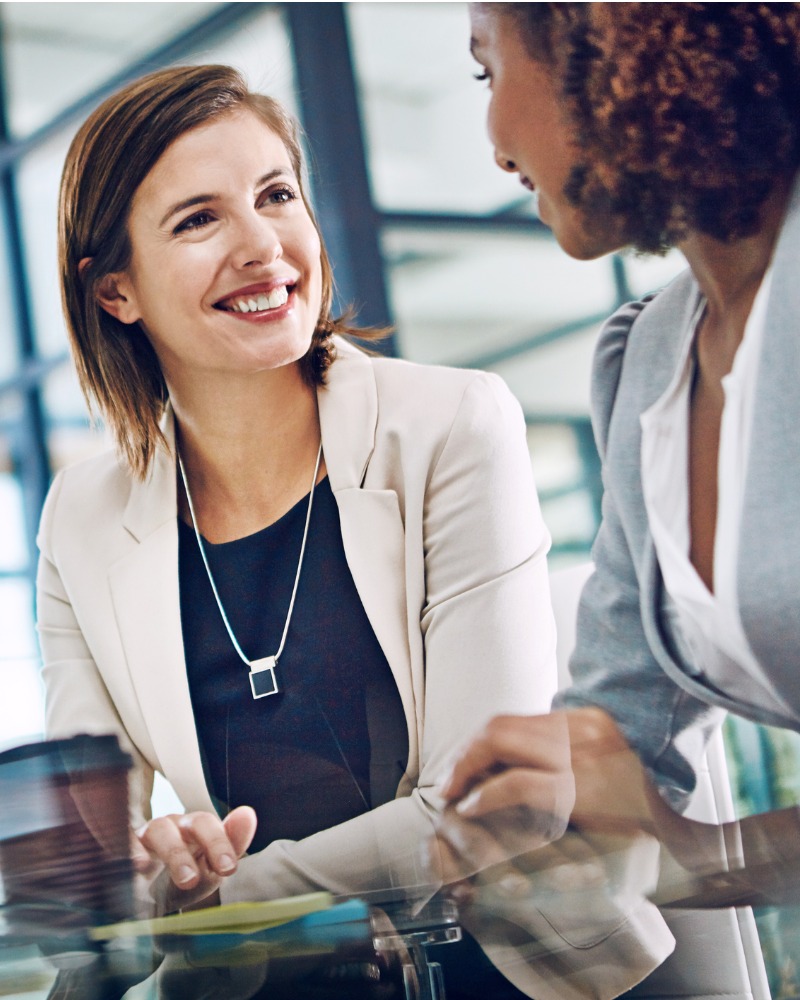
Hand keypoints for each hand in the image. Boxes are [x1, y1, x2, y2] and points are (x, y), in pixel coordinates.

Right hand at [133, 805, 256, 911]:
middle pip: (194, 822)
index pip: (213, 826)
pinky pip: (126, 842)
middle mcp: (175, 825)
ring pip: (161, 829)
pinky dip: (133, 851)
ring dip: (175, 853)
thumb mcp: (209, 872)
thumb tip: (248, 813)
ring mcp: (147, 834)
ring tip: (186, 879)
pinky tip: (140, 866)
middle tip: (213, 873)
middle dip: (207, 844)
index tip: (228, 868)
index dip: (221, 843)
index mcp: (198, 829)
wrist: (142, 905)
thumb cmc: (180, 882)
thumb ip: (232, 845)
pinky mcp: (123, 848)